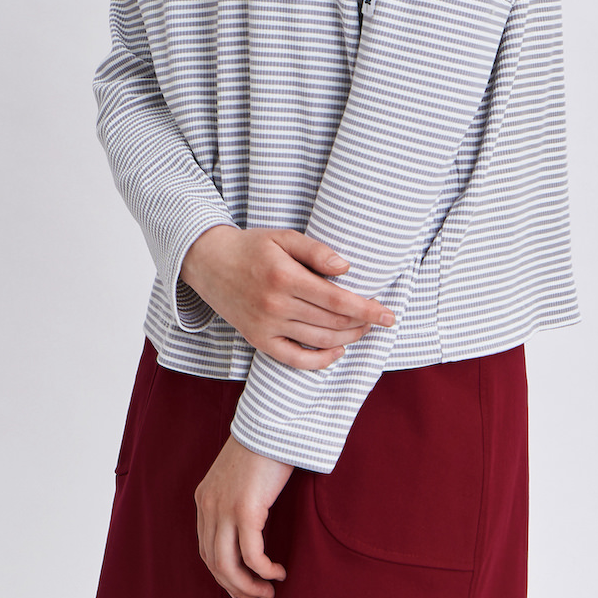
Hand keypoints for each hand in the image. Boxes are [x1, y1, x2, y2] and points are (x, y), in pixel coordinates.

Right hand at [181, 226, 394, 368]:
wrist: (209, 262)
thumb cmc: (251, 247)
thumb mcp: (284, 237)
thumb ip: (316, 251)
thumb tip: (346, 268)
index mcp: (285, 277)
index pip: (336, 299)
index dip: (366, 309)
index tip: (388, 314)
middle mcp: (276, 305)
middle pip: (332, 322)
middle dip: (362, 323)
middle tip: (380, 318)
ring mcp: (266, 326)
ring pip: (318, 340)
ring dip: (347, 337)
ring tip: (363, 329)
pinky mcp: (258, 340)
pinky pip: (294, 359)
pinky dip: (320, 360)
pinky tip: (337, 350)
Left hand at [195, 434, 293, 597]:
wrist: (272, 419)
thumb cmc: (264, 444)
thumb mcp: (240, 475)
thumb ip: (237, 498)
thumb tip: (250, 525)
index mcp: (204, 498)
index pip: (206, 550)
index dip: (224, 575)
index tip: (243, 587)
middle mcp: (208, 505)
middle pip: (214, 563)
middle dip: (237, 587)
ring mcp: (224, 508)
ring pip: (228, 566)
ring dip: (249, 586)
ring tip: (268, 593)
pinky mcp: (246, 509)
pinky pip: (252, 555)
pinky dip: (265, 570)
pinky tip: (278, 573)